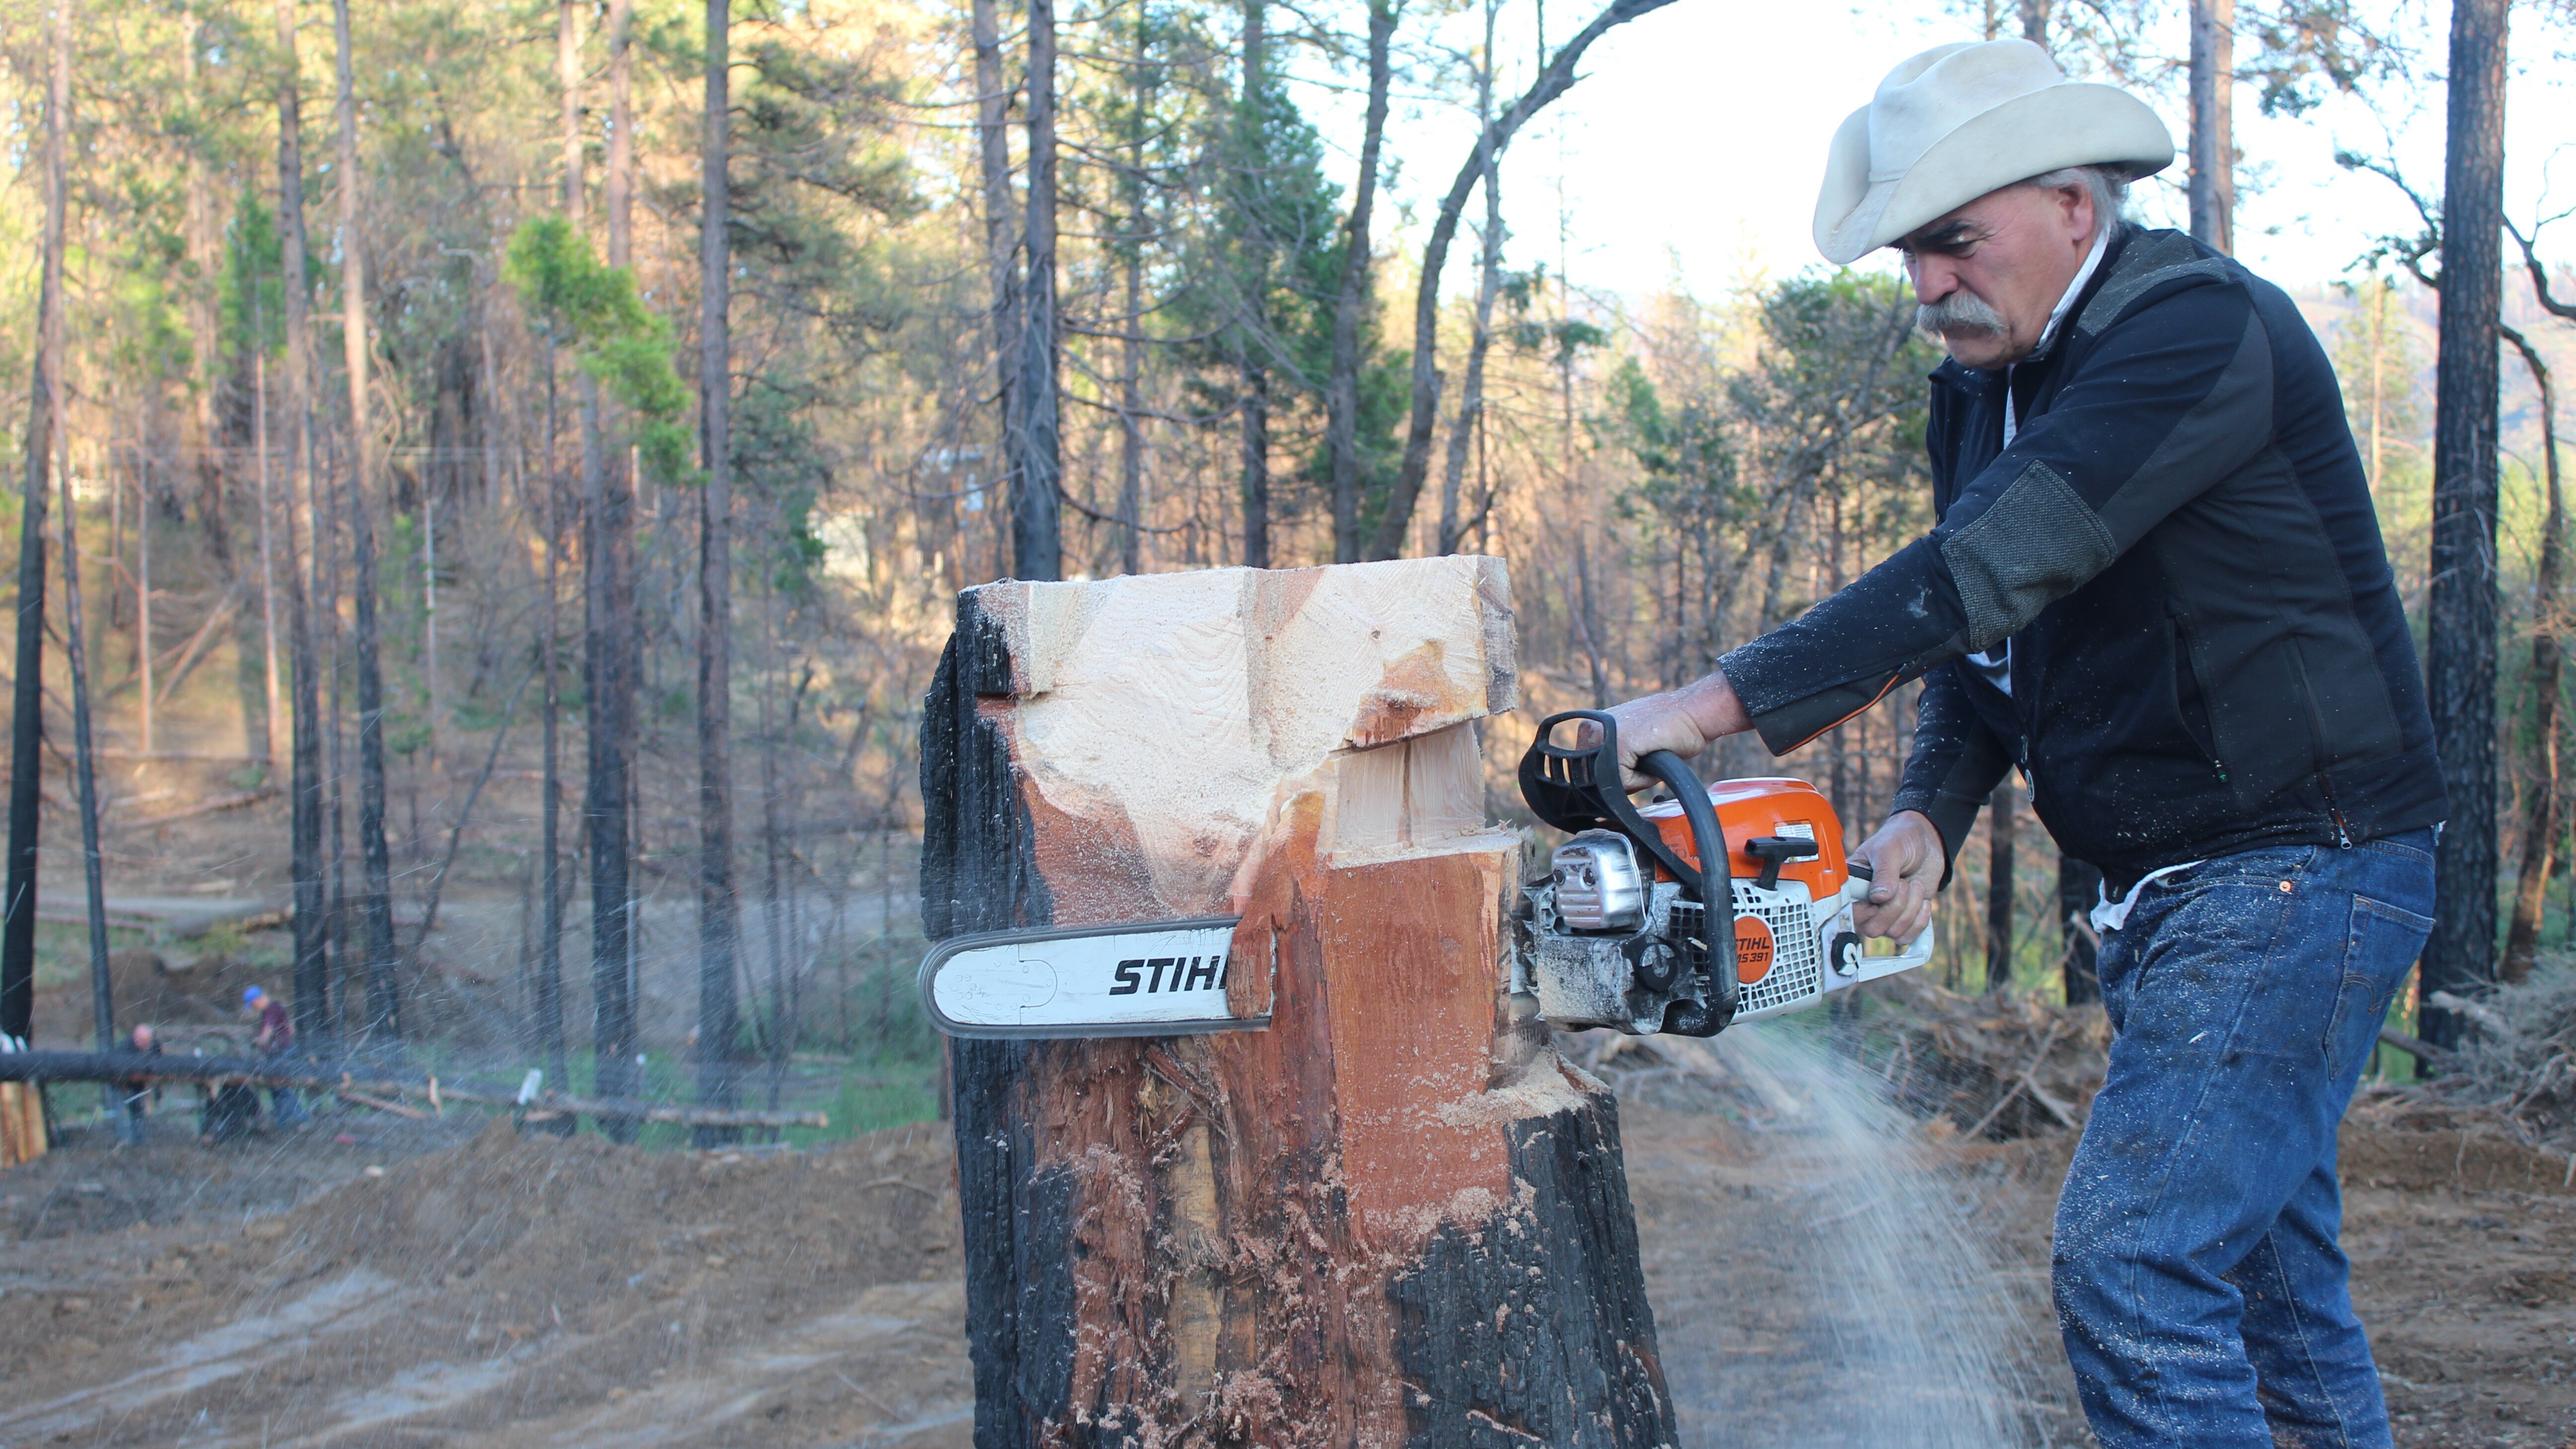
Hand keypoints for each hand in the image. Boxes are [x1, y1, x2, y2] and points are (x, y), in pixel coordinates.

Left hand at [1591, 673, 1752, 790]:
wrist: (1693, 713)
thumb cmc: (1668, 729)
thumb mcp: (1629, 742)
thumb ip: (1611, 758)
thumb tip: (1601, 788)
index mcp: (1591, 728)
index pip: (1592, 772)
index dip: (1619, 773)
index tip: (1638, 753)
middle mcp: (1591, 730)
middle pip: (1599, 780)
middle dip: (1625, 777)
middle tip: (1646, 752)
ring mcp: (1602, 737)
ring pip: (1611, 784)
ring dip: (1634, 778)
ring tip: (1649, 753)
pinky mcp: (1620, 745)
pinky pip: (1626, 783)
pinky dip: (1644, 779)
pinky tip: (1654, 754)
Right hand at [1849, 810, 1940, 943]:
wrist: (1926, 842)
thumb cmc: (1900, 839)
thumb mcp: (1889, 849)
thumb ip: (1883, 872)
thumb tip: (1879, 897)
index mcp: (1853, 884)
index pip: (1848, 911)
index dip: (1862, 912)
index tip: (1877, 900)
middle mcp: (1866, 902)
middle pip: (1872, 928)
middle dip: (1894, 908)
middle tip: (1903, 883)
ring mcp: (1885, 913)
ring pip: (1893, 932)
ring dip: (1911, 909)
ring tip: (1914, 885)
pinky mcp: (1904, 918)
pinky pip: (1908, 936)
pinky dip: (1920, 921)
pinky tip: (1923, 901)